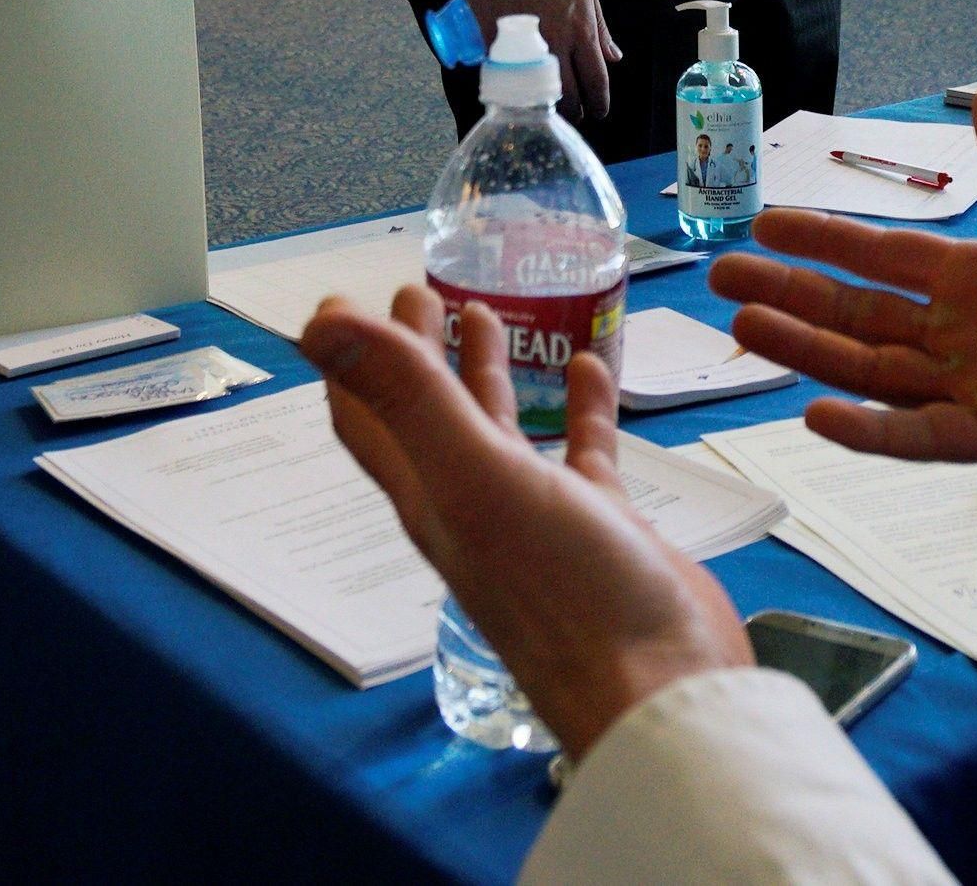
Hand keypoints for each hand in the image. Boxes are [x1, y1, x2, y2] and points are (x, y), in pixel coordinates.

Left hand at [303, 285, 752, 756]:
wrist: (657, 687)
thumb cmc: (564, 591)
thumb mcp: (477, 480)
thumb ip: (408, 397)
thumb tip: (319, 324)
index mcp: (429, 496)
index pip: (367, 418)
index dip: (346, 361)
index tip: (337, 301)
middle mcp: (471, 504)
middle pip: (427, 415)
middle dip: (414, 352)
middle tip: (418, 289)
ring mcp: (536, 517)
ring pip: (498, 430)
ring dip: (486, 373)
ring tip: (485, 310)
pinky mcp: (599, 527)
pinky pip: (580, 453)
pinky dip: (578, 407)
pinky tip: (587, 365)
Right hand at [463, 0, 619, 121]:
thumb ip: (600, 26)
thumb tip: (613, 57)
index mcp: (582, 30)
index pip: (597, 80)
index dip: (600, 102)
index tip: (599, 111)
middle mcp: (557, 43)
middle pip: (569, 93)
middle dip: (575, 110)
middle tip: (574, 112)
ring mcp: (525, 45)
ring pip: (538, 91)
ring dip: (546, 103)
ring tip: (548, 105)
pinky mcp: (496, 42)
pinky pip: (506, 73)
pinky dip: (512, 83)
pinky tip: (517, 86)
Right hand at [708, 90, 976, 495]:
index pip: (885, 257)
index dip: (825, 240)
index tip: (764, 223)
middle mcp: (971, 334)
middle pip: (860, 314)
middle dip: (792, 295)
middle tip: (721, 279)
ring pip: (873, 370)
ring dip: (810, 351)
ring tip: (745, 328)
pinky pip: (923, 435)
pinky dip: (871, 430)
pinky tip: (818, 413)